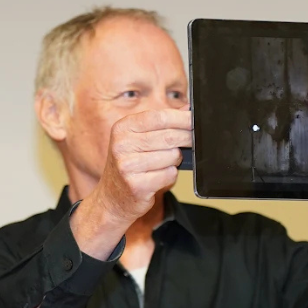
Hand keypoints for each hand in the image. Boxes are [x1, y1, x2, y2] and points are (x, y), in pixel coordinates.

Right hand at [91, 106, 192, 224]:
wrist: (112, 198)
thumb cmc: (129, 166)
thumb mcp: (137, 139)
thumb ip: (161, 123)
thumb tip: (187, 109)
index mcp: (122, 128)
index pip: (159, 117)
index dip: (181, 118)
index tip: (195, 120)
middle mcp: (122, 145)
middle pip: (169, 137)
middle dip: (186, 139)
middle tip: (192, 141)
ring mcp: (127, 166)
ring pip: (172, 156)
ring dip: (176, 160)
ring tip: (165, 163)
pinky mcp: (137, 185)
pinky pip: (169, 174)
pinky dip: (171, 175)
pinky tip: (159, 176)